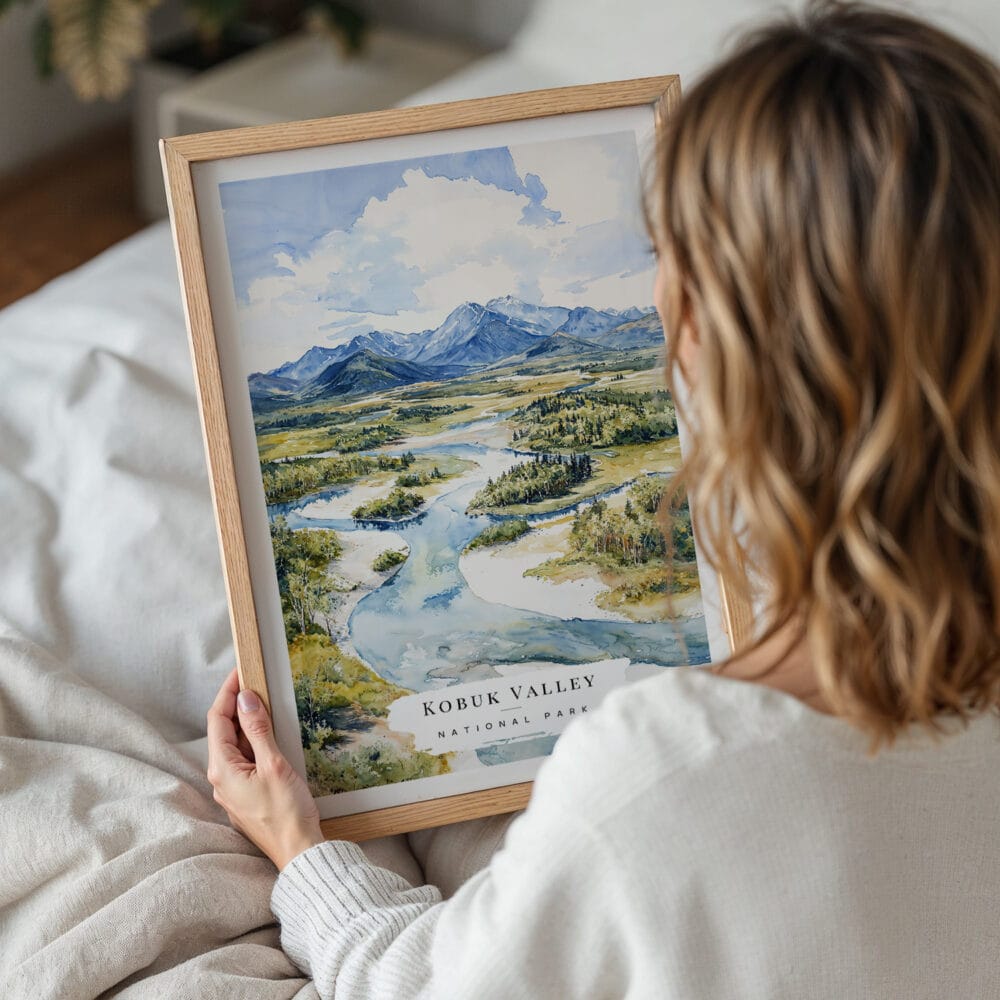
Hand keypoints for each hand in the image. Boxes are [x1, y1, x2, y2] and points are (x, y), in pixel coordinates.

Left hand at [207, 667, 324, 869]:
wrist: (298, 852)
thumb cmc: (287, 812)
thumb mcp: (274, 764)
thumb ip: (258, 729)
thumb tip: (246, 698)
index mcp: (222, 769)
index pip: (218, 719)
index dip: (228, 692)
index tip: (241, 672)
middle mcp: (221, 779)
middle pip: (223, 731)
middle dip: (237, 705)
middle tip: (255, 682)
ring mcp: (233, 789)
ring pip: (234, 746)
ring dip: (246, 723)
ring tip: (264, 702)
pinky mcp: (246, 795)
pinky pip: (244, 760)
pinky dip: (254, 741)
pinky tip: (269, 735)